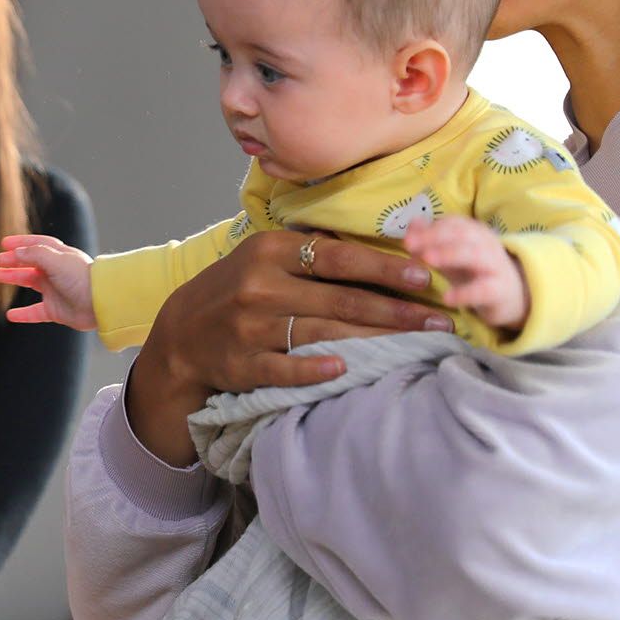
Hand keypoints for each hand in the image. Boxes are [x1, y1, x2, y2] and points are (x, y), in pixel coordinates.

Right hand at [0, 234, 96, 330]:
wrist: (101, 304)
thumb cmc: (82, 279)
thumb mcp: (56, 260)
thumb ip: (35, 254)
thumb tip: (17, 252)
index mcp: (60, 256)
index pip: (38, 245)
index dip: (21, 243)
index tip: (5, 243)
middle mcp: (57, 272)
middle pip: (31, 263)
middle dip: (14, 261)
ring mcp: (56, 291)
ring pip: (30, 282)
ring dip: (14, 278)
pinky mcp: (56, 310)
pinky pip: (35, 312)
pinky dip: (23, 314)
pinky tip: (10, 315)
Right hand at [127, 229, 451, 466]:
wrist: (181, 334)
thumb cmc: (237, 290)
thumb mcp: (264, 257)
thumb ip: (311, 253)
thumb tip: (380, 250)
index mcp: (269, 251)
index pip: (338, 257)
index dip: (384, 267)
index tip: (424, 276)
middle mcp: (259, 285)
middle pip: (339, 299)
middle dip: (396, 310)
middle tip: (438, 320)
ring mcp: (249, 326)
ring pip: (322, 332)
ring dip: (374, 341)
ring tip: (416, 345)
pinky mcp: (241, 363)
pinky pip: (284, 367)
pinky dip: (313, 369)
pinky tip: (345, 369)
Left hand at [402, 216, 528, 329]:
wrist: (510, 296)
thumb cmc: (473, 272)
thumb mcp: (449, 255)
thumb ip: (430, 241)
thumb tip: (411, 224)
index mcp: (474, 232)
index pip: (452, 223)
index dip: (430, 228)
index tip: (407, 239)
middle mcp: (486, 244)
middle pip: (462, 233)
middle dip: (434, 236)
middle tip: (409, 245)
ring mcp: (495, 265)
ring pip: (474, 255)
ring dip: (449, 254)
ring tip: (427, 260)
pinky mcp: (500, 290)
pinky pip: (484, 289)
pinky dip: (466, 293)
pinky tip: (447, 299)